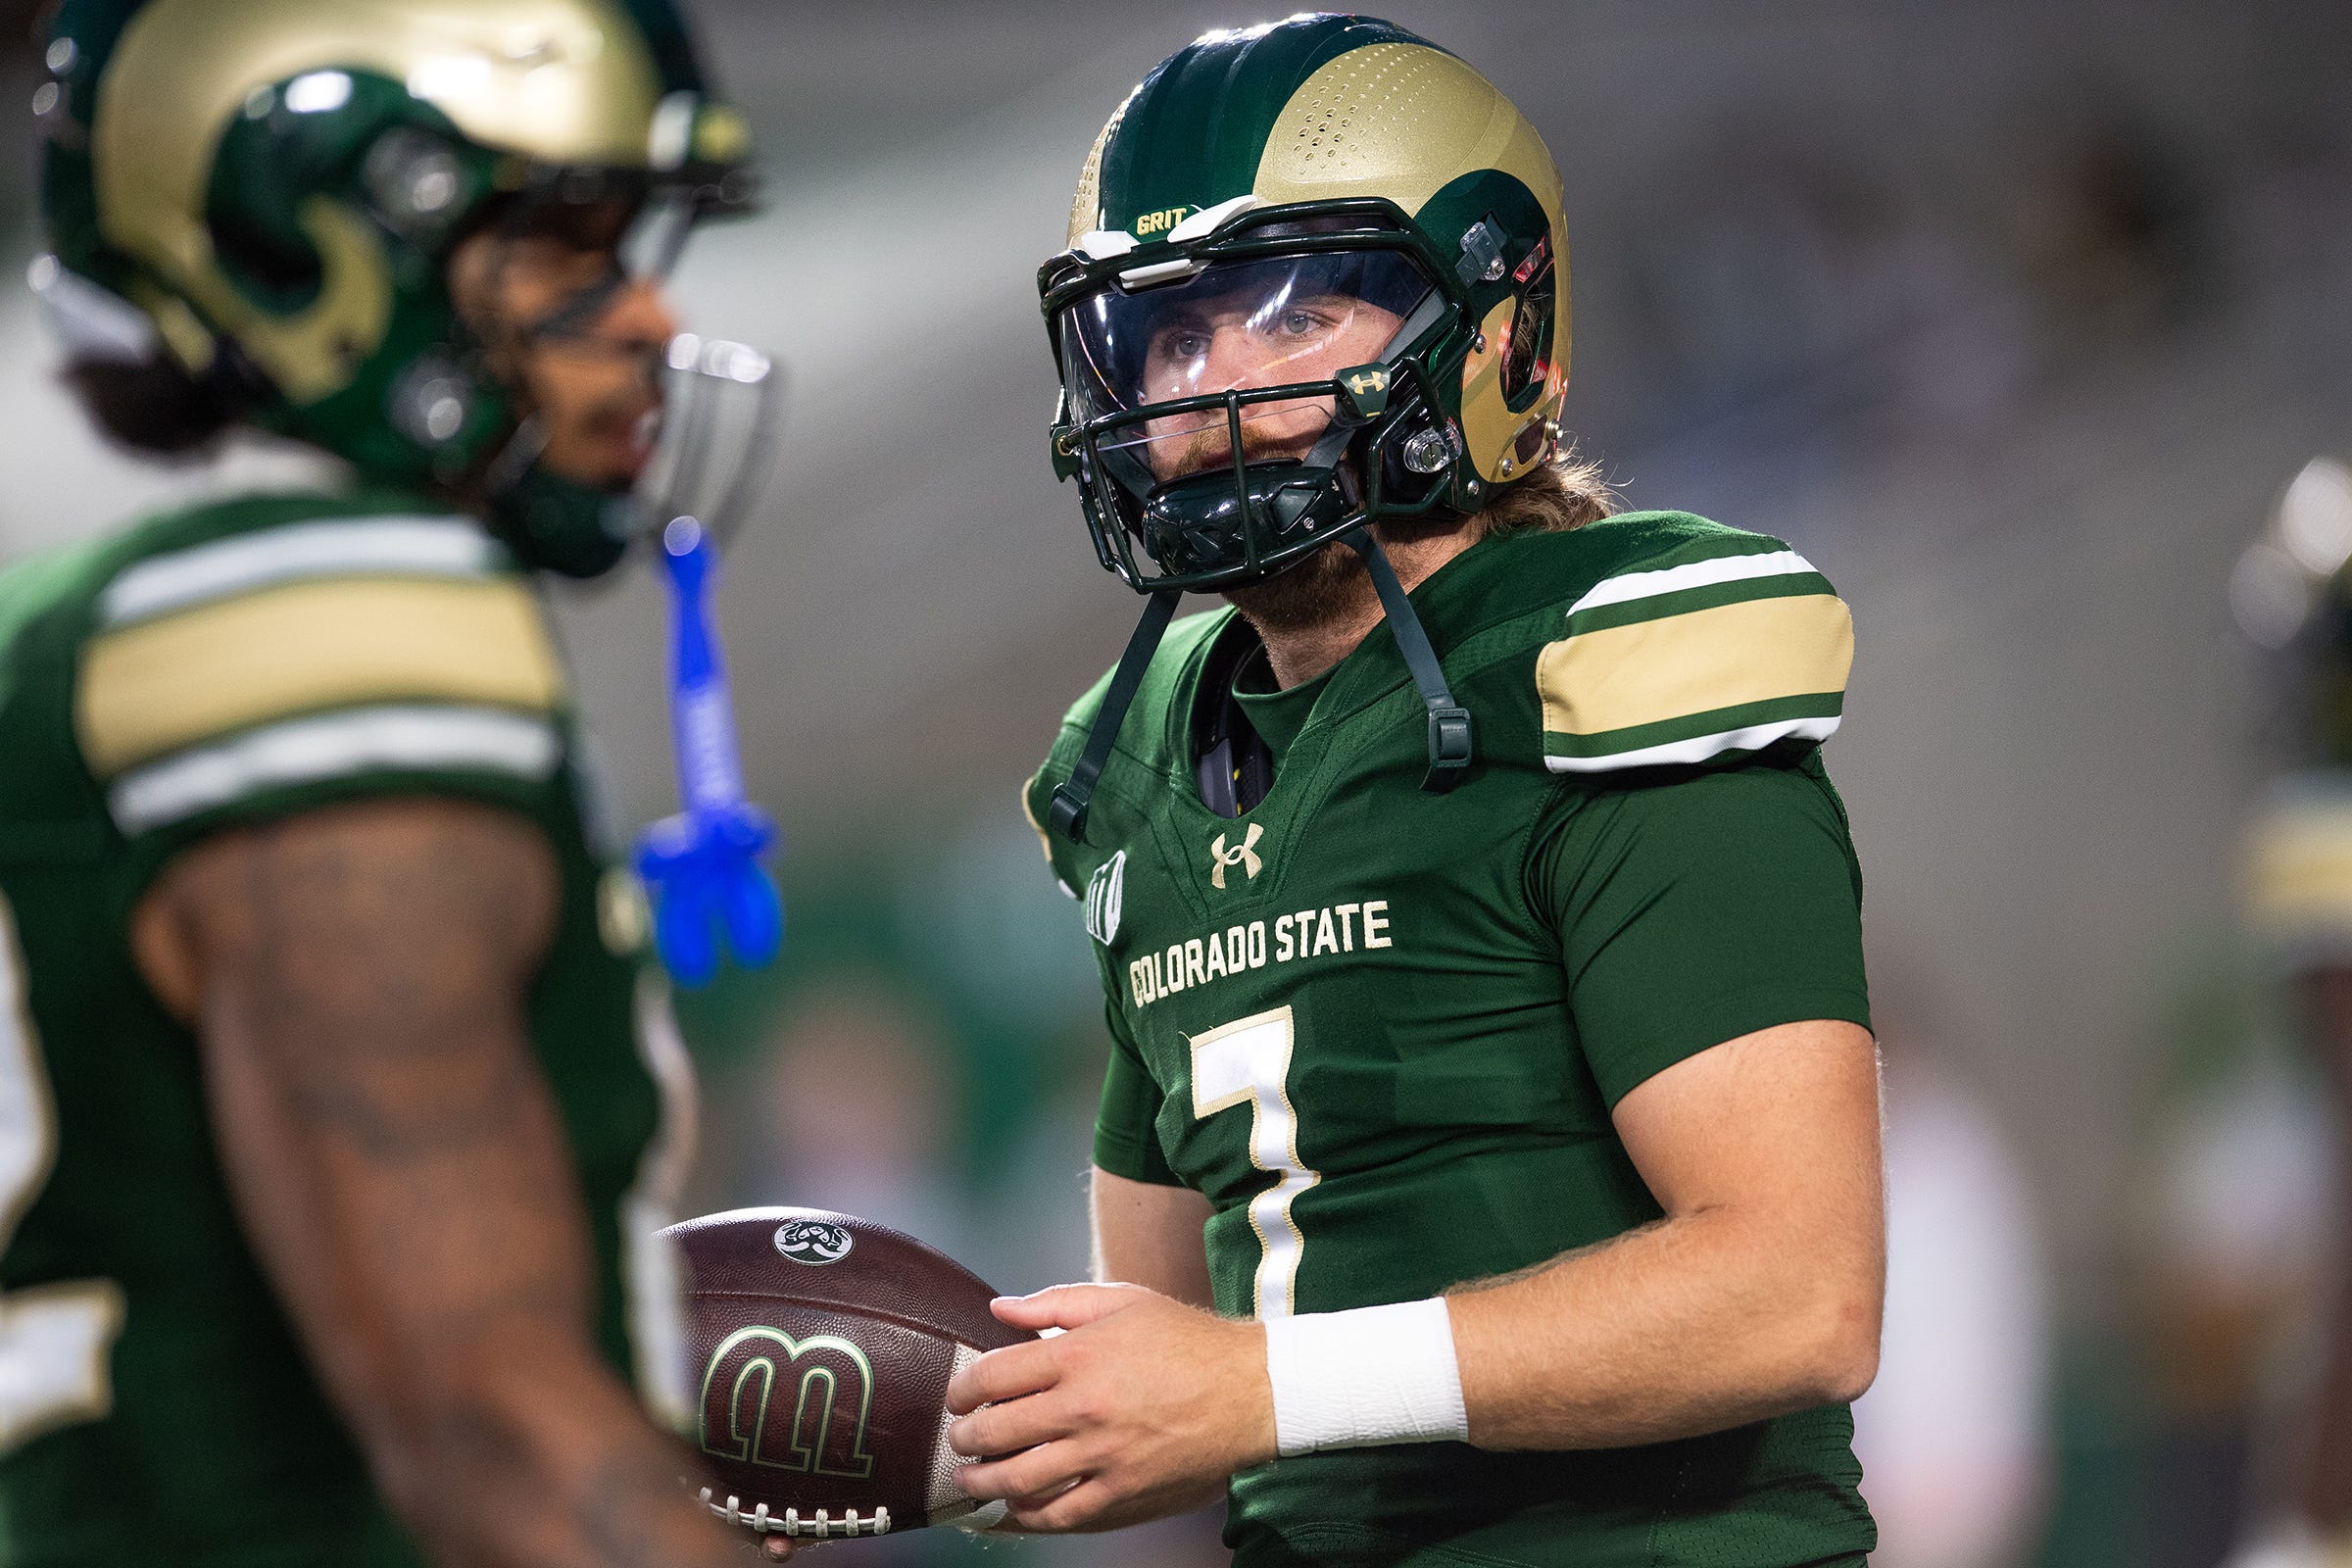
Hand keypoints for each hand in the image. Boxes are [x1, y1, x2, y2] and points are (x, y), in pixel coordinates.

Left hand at [944, 1283, 1274, 1531]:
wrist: (1250, 1390)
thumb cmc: (1186, 1340)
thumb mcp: (1123, 1301)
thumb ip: (1056, 1302)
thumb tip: (999, 1309)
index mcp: (1078, 1355)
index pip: (991, 1377)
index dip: (962, 1390)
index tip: (958, 1397)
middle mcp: (1083, 1407)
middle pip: (994, 1433)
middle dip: (964, 1439)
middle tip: (960, 1440)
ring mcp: (1102, 1456)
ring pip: (1017, 1481)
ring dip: (983, 1483)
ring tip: (973, 1478)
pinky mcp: (1123, 1493)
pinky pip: (1060, 1514)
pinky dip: (1028, 1516)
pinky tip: (1016, 1508)